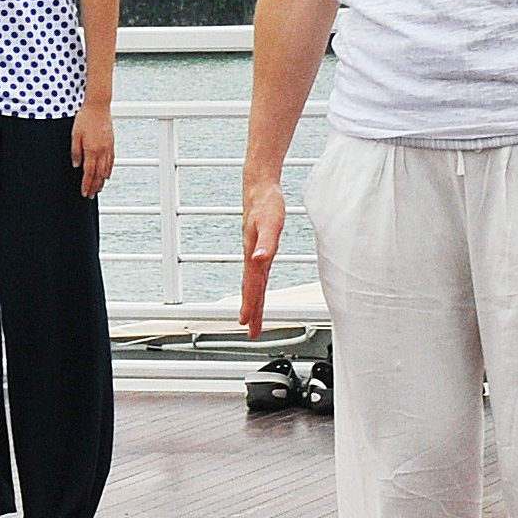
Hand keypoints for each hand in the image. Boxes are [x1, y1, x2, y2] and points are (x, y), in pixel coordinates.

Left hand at [72, 100, 115, 199]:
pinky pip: (112, 161)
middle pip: (99, 174)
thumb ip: (75, 152)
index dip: (86, 184)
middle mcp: (102, 151)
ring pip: (106, 169)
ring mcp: (108, 147)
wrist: (98, 105)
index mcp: (91, 150)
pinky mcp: (112, 143)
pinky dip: (109, 170)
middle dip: (94, 186)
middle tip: (91, 195)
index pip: (89, 173)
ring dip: (102, 181)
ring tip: (98, 189)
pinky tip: (107, 175)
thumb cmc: (84, 118)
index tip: (84, 193)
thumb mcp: (75, 134)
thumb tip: (76, 166)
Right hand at [240, 173, 285, 334]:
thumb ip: (265, 241)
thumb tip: (260, 259)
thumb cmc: (266, 202)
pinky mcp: (260, 246)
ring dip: (253, 300)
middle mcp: (252, 256)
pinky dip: (257, 284)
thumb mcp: (269, 222)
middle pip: (251, 288)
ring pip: (253, 282)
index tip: (247, 324)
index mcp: (254, 254)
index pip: (252, 286)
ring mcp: (255, 252)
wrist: (259, 185)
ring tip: (252, 317)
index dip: (251, 305)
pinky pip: (258, 272)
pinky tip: (259, 286)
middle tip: (252, 332)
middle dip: (251, 311)